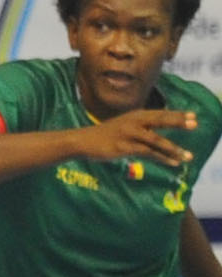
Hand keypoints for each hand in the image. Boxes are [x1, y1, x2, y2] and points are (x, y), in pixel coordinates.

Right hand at [78, 109, 197, 167]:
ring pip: (156, 141)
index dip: (177, 114)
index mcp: (135, 115)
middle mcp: (134, 122)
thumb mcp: (124, 126)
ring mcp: (128, 134)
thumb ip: (141, 127)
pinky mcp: (123, 148)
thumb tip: (157, 132)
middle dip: (178, 123)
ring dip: (173, 149)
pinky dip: (161, 158)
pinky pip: (147, 153)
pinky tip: (172, 162)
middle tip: (194, 125)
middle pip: (160, 121)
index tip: (193, 116)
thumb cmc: (104, 135)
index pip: (160, 113)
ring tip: (187, 156)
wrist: (82, 140)